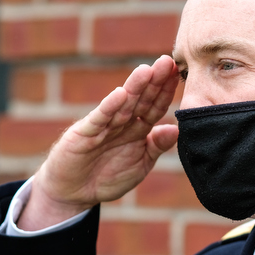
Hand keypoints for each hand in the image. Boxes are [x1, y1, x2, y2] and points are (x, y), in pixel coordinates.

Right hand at [18, 55, 179, 230]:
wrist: (74, 193)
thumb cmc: (108, 177)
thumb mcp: (140, 165)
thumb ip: (156, 147)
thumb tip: (176, 129)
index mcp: (138, 129)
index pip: (154, 106)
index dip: (166, 91)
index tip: (179, 73)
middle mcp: (122, 123)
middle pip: (140, 99)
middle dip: (154, 81)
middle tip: (168, 61)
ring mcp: (103, 126)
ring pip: (122, 104)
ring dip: (134, 88)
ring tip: (146, 71)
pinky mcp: (84, 133)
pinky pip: (99, 119)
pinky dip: (109, 107)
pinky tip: (120, 94)